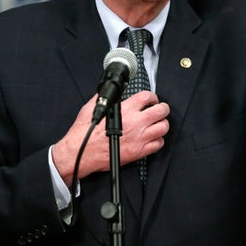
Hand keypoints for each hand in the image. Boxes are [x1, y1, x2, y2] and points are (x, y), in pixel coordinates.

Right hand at [52, 92, 169, 185]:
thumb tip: (109, 93)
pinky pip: (158, 145)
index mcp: (125, 110)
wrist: (83, 152)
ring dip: (162, 124)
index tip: (152, 99)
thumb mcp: (92, 107)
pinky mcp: (139, 152)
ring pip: (163, 128)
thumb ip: (104, 98)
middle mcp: (135, 122)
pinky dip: (158, 140)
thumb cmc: (85, 133)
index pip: (147, 97)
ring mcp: (139, 138)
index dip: (152, 97)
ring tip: (158, 123)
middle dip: (162, 108)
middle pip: (161, 111)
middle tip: (160, 109)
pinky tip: (152, 138)